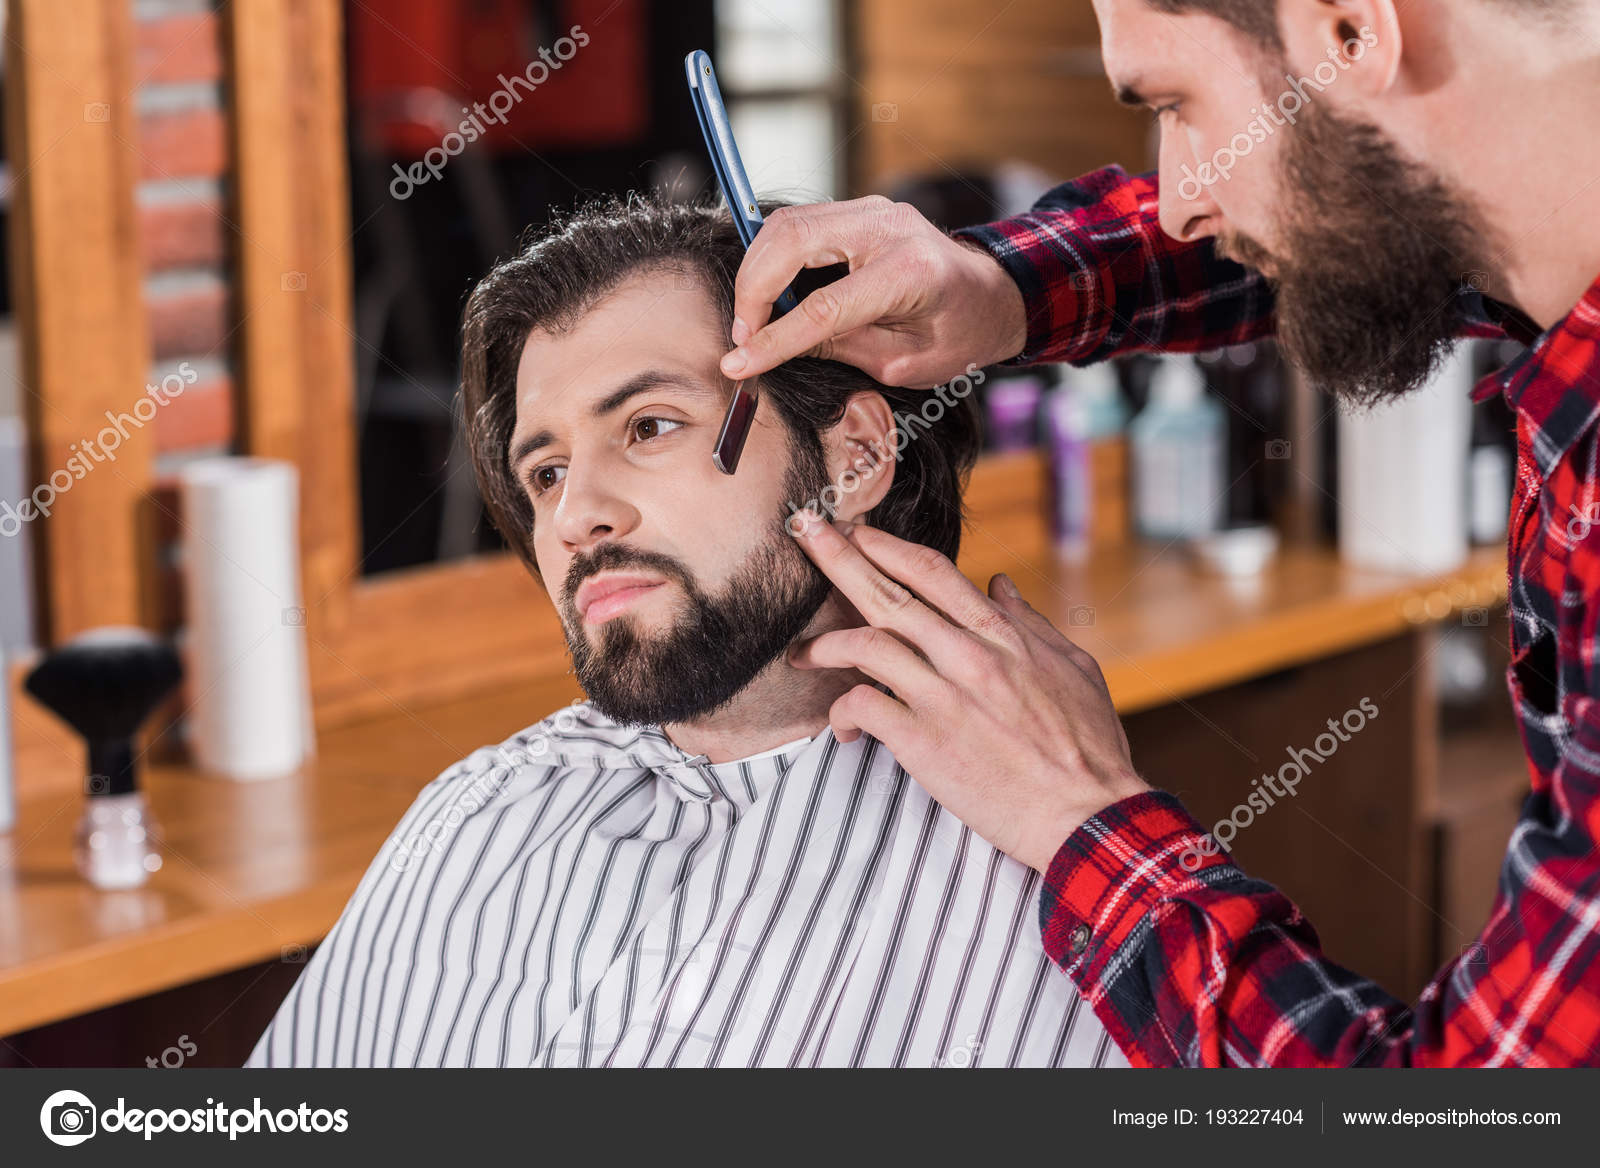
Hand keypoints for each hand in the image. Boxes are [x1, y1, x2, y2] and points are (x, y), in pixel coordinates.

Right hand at [719, 196, 1026, 386]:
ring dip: (756, 270)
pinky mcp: (859, 209)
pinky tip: (769, 293)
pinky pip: (798, 224)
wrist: (991, 295)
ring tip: (752, 319)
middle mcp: (889, 227)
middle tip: (742, 336)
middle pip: (793, 242)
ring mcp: (872, 209)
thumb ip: (838, 348)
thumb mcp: (901, 363)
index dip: (774, 338)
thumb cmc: (956, 334)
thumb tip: (773, 347)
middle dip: (753, 290)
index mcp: (910, 274)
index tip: (740, 364)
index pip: (824, 307)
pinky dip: (772, 256)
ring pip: (786, 224)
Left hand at [786, 517, 1148, 873]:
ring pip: (863, 646)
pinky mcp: (922, 743)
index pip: (932, 572)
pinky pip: (861, 708)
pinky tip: (843, 727)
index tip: (855, 531)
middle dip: (838, 557)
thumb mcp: (1073, 669)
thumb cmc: (1088, 748)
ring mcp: (943, 697)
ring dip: (822, 645)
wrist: (1087, 816)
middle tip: (804, 533)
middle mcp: (968, 656)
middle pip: (887, 594)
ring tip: (801, 652)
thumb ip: (1031, 623)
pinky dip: (841, 712)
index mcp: (1003, 635)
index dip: (887, 546)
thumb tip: (1000, 583)